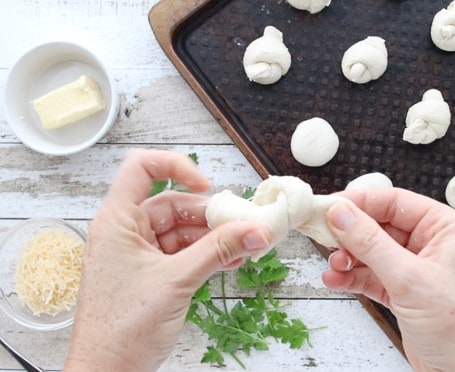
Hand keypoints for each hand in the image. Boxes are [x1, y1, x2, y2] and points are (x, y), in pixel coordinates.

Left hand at [64, 149, 270, 371]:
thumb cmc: (120, 329)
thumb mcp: (177, 281)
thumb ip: (219, 251)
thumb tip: (254, 229)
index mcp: (117, 222)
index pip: (142, 169)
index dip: (176, 167)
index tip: (207, 186)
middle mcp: (126, 232)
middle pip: (173, 204)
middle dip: (210, 215)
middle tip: (244, 225)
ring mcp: (138, 254)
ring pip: (183, 231)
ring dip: (214, 238)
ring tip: (245, 246)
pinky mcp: (151, 274)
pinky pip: (184, 253)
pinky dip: (207, 255)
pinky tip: (232, 261)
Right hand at [322, 188, 454, 370]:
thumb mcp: (411, 279)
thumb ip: (372, 243)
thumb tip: (343, 214)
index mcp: (446, 229)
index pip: (395, 202)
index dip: (360, 202)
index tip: (330, 207)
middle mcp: (433, 246)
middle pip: (381, 226)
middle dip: (351, 233)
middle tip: (324, 236)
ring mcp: (418, 271)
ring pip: (374, 253)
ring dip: (349, 257)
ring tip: (333, 264)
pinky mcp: (407, 295)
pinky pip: (373, 277)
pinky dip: (353, 278)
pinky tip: (336, 280)